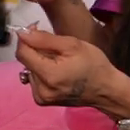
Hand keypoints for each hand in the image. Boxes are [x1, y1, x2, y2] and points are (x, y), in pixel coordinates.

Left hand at [14, 28, 129, 112]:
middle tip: (54, 46)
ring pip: (29, 69)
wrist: (107, 90)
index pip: (22, 53)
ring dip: (38, 60)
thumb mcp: (73, 45)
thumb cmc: (94, 65)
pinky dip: (41, 71)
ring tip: (58, 61)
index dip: (26, 38)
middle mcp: (40, 89)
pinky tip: (56, 71)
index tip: (35, 29)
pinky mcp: (42, 100)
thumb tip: (22, 33)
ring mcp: (41, 97)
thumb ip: (44, 39)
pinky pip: (34, 79)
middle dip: (35, 49)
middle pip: (26, 61)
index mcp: (49, 75)